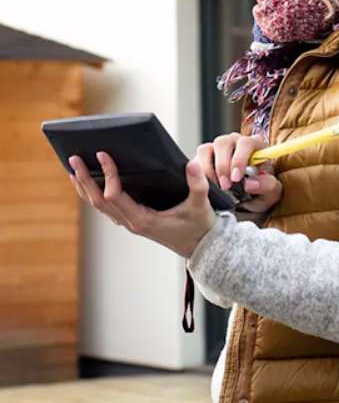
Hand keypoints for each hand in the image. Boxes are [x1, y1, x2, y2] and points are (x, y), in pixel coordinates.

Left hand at [68, 151, 216, 259]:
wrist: (202, 247)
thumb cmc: (200, 227)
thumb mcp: (201, 205)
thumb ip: (198, 184)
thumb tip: (191, 164)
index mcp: (143, 219)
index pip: (114, 195)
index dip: (107, 174)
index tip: (103, 155)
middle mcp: (132, 223)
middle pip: (98, 201)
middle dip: (85, 180)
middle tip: (74, 159)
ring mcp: (131, 223)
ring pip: (99, 207)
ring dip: (85, 189)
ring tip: (74, 171)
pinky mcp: (134, 221)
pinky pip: (107, 209)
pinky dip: (95, 196)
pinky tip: (92, 186)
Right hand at [195, 132, 282, 214]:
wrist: (247, 198)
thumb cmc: (260, 190)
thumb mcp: (271, 192)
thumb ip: (267, 185)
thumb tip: (251, 183)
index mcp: (255, 145)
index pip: (248, 142)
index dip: (240, 159)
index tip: (237, 178)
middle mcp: (236, 142)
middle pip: (224, 142)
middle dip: (223, 166)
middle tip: (226, 185)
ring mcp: (219, 147)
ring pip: (208, 148)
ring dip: (209, 169)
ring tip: (218, 186)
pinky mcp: (204, 155)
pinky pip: (198, 158)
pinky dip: (201, 172)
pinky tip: (208, 184)